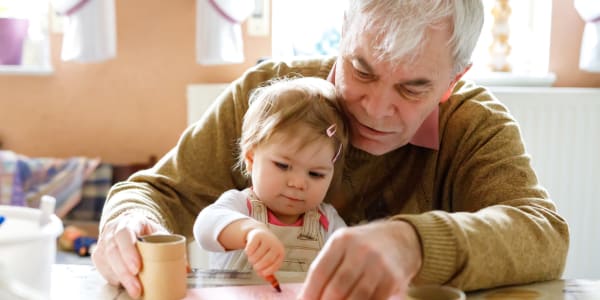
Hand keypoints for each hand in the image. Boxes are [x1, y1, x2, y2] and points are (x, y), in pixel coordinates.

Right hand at [91, 213, 167, 298]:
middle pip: (113, 251)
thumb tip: (186, 269)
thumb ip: (171, 247)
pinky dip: (114, 279)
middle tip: (137, 287)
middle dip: (124, 272)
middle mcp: (112, 230)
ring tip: (134, 291)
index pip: (124, 234)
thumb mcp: (159, 233)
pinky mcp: (99, 255)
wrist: (131, 226)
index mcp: (129, 221)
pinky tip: (124, 285)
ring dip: (120, 278)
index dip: (129, 251)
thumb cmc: (146, 232)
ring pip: (106, 262)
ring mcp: (103, 242)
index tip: (137, 268)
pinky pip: (103, 269)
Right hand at [245, 227, 284, 277]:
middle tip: (254, 266)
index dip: (267, 271)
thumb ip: (268, 271)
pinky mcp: (257, 236)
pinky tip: (249, 250)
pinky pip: (250, 249)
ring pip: (256, 256)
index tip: (261, 273)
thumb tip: (268, 280)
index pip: (275, 265)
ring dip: (251, 260)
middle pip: (266, 261)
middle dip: (258, 267)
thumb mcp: (269, 259)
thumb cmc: (265, 250)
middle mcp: (276, 245)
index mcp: (281, 252)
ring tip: (252, 258)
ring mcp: (267, 239)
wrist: (260, 233)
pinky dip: (247, 253)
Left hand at [297, 221, 421, 299]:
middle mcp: (360, 250)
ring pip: (355, 297)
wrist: (400, 240)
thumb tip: (306, 297)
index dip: (309, 292)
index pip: (320, 271)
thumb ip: (326, 268)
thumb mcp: (342, 247)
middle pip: (336, 288)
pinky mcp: (393, 279)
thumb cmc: (363, 247)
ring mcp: (378, 265)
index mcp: (342, 240)